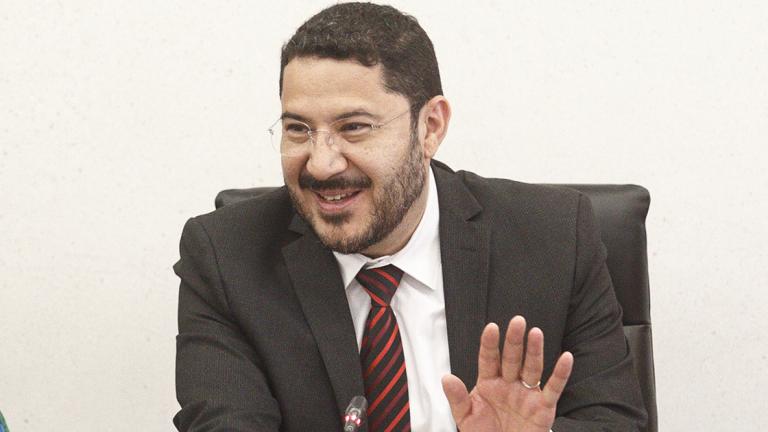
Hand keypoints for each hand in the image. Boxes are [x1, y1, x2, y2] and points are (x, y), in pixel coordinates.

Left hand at [441, 316, 572, 431]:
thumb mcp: (466, 418)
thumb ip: (457, 398)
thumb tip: (446, 378)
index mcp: (489, 383)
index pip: (489, 359)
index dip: (490, 344)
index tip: (491, 328)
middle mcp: (509, 384)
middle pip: (512, 358)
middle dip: (514, 340)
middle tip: (517, 322)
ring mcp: (527, 393)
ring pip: (532, 368)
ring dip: (534, 351)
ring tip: (535, 333)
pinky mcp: (543, 407)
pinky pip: (553, 388)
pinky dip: (561, 374)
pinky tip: (566, 358)